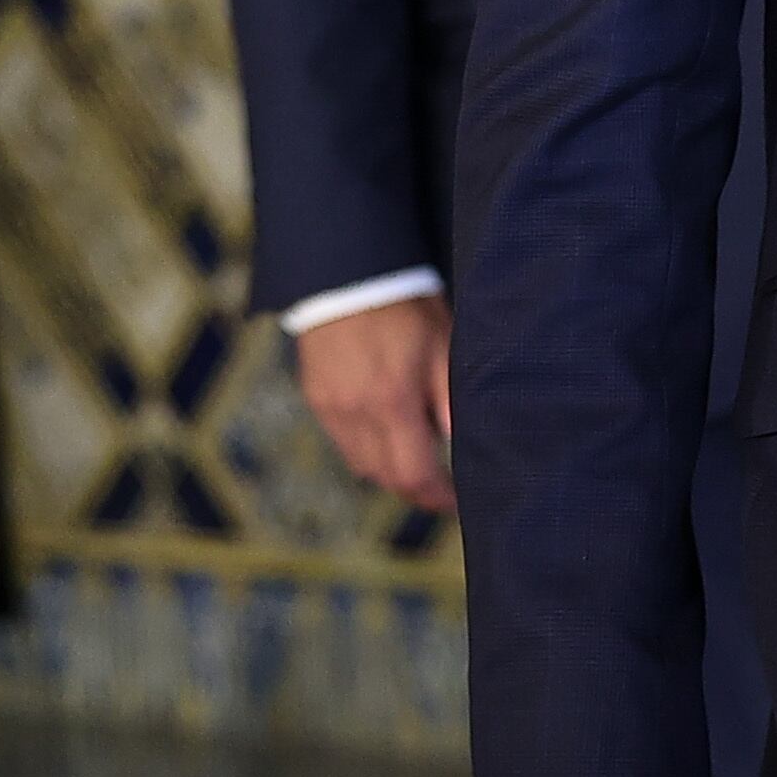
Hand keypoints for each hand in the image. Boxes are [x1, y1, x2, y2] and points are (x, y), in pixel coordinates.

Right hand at [294, 293, 455, 511]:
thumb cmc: (405, 306)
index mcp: (392, 403)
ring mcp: (331, 408)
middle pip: (385, 478)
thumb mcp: (443, 346)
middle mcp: (356, 414)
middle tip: (440, 486)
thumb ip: (450, 401)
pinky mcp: (316, 397)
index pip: (414, 475)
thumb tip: (461, 444)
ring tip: (416, 457)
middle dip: (415, 488)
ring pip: (361, 464)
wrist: (346, 273)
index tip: (456, 502)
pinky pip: (342, 440)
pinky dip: (365, 447)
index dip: (437, 497)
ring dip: (389, 470)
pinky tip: (385, 429)